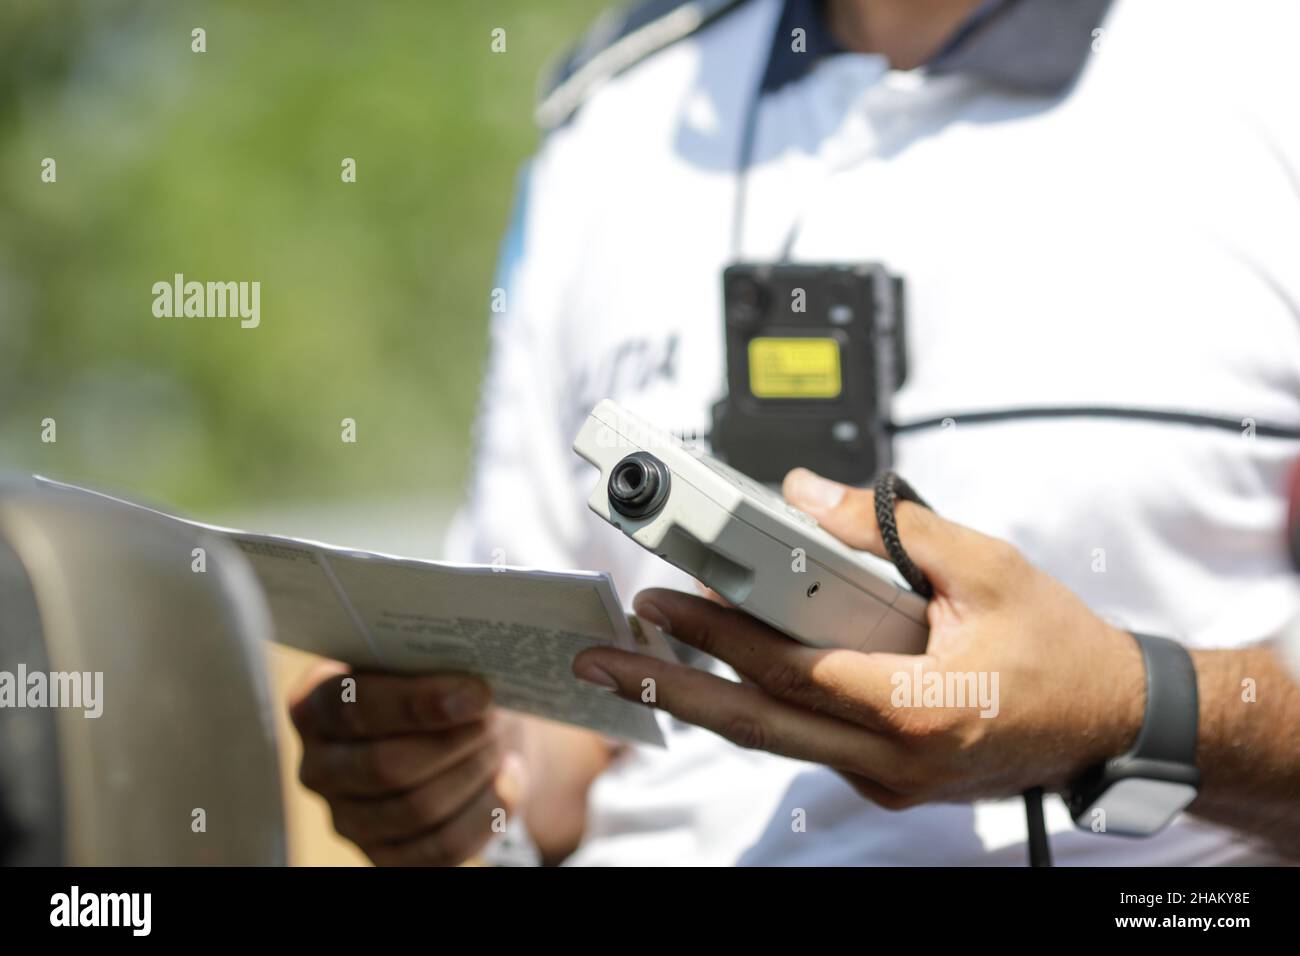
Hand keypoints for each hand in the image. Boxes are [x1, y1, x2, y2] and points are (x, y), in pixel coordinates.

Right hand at [289, 665, 526, 864]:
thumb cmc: (441, 685)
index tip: (477, 692)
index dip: (416, 702)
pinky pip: (441, 847)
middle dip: (452, 741)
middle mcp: (319, 768)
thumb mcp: (432, 661)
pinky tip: (508, 779)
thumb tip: (470, 683)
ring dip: (472, 772)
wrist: (470, 734)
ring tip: (498, 745)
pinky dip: (487, 811)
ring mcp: (347, 819)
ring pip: (417, 808)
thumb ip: (435, 663)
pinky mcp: (384, 857)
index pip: (351, 707)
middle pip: (384, 765)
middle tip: (492, 720)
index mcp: (315, 705)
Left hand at [573, 468, 1147, 808]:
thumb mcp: (987, 567)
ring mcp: (886, 779)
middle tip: (601, 664)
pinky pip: (806, 741)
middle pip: (758, 724)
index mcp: (917, 711)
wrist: (1112, 722)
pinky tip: (720, 673)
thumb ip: (889, 530)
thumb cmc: (1060, 646)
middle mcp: (892, 761)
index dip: (717, 635)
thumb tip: (806, 492)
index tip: (658, 600)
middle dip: (670, 691)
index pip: (791, 672)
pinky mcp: (886, 777)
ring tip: (640, 663)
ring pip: (775, 739)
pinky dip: (759, 706)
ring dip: (705, 697)